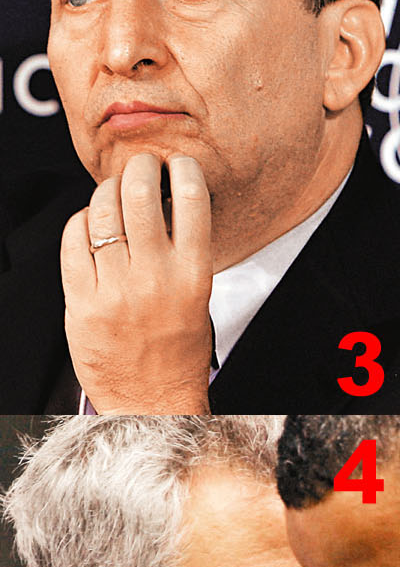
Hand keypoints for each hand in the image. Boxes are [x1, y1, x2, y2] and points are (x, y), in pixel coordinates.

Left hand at [61, 153, 212, 412]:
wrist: (151, 403)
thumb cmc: (177, 350)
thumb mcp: (197, 296)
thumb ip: (182, 250)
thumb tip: (163, 197)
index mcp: (192, 275)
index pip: (191, 199)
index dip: (181, 168)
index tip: (176, 163)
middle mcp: (154, 280)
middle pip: (139, 195)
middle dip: (138, 168)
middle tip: (139, 167)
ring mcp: (114, 292)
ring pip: (102, 212)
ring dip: (106, 190)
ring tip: (112, 191)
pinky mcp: (81, 304)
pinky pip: (73, 241)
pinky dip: (81, 221)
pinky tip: (89, 223)